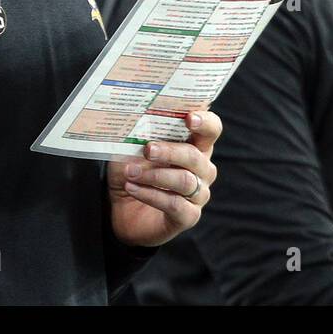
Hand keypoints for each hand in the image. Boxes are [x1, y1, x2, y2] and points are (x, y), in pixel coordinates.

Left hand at [107, 109, 221, 247]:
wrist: (121, 209)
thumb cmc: (132, 171)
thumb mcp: (131, 148)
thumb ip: (140, 134)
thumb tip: (136, 117)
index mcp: (195, 146)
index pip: (212, 130)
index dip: (206, 122)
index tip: (189, 118)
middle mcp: (203, 169)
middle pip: (196, 156)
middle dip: (170, 151)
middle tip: (147, 149)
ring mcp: (199, 194)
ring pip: (185, 181)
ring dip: (155, 175)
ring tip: (131, 172)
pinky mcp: (189, 216)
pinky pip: (175, 204)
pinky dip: (151, 195)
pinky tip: (132, 188)